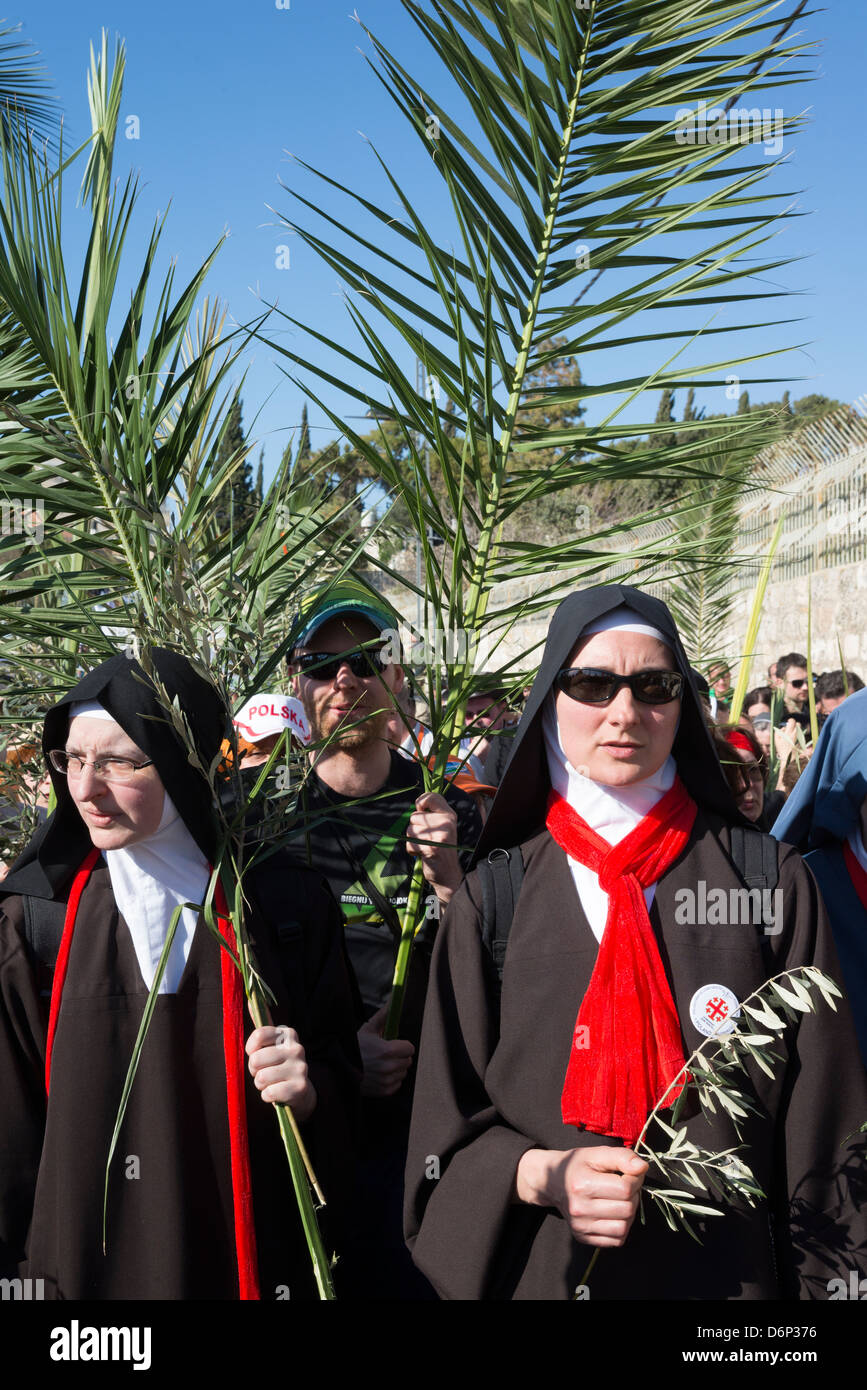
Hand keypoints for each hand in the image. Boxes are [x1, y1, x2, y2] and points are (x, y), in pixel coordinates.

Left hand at [246, 1025, 316, 1121]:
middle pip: (256, 1059)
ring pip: (261, 1077)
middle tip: (265, 1072)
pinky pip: (269, 1093)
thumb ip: (261, 1031)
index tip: (256, 1054)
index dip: (251, 1049)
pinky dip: (267, 1096)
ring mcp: (300, 1068)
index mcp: (288, 1034)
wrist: (300, 1092)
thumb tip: (250, 1002)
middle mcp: (296, 1048)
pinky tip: (277, 1093)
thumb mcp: (272, 1046)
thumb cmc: (278, 1066)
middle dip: (254, 1070)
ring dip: (261, 1084)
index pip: (258, 1035)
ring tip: (271, 1083)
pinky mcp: (300, 1087)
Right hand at [358, 1004, 414, 1097]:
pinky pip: (397, 1084)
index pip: (409, 1048)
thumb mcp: (368, 1030)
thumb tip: (393, 1002)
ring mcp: (386, 1080)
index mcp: (387, 1050)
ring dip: (396, 1068)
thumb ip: (384, 1016)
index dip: (403, 1045)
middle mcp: (388, 1067)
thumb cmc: (354, 1048)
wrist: (339, 1068)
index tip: (395, 1045)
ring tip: (381, 1064)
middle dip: (400, 1056)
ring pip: (402, 1072)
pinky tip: (379, 1074)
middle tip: (386, 1054)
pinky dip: (391, 1080)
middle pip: (407, 1061)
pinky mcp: (383, 1091)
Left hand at [407, 792, 462, 902]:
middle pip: (415, 816)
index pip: (431, 797)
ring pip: (410, 829)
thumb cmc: (441, 849)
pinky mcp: (431, 847)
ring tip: (425, 846)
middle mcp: (447, 823)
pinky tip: (423, 854)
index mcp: (450, 815)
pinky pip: (410, 843)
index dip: (421, 802)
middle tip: (427, 838)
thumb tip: (418, 803)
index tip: (421, 811)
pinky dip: (412, 850)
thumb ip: (433, 814)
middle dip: (415, 828)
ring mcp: (440, 835)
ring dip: (413, 840)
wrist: (448, 875)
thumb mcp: (443, 827)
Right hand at [515, 1146, 647, 1246]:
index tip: (630, 1174)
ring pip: (623, 1228)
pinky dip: (621, 1227)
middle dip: (633, 1196)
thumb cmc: (578, 1165)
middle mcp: (579, 1208)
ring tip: (620, 1201)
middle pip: (627, 1209)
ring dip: (629, 1214)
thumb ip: (622, 1157)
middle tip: (626, 1187)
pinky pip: (616, 1240)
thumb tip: (642, 1168)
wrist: (552, 1182)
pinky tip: (613, 1214)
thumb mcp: (597, 1154)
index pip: (625, 1188)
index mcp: (582, 1184)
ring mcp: (580, 1226)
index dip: (635, 1179)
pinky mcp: (583, 1237)